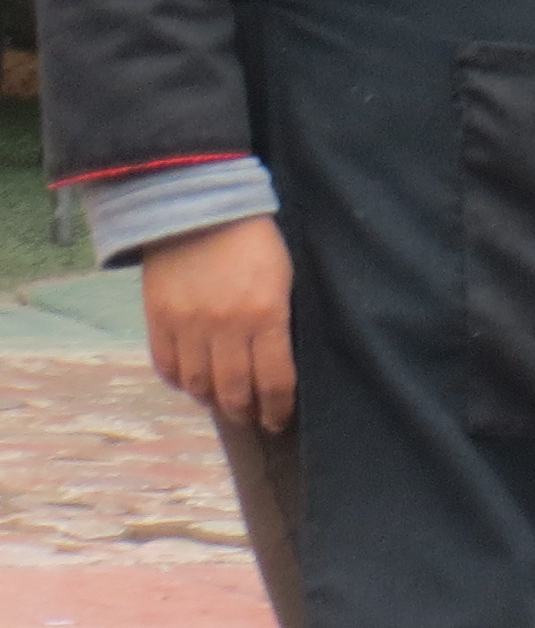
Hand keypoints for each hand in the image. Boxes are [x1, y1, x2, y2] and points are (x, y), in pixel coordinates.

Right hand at [142, 216, 294, 431]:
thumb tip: (280, 360)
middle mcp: (226, 327)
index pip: (275, 380)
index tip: (279, 419)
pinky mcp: (158, 319)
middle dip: (246, 412)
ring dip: (212, 400)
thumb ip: (280, 320)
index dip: (278, 407)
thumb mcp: (284, 277)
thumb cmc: (254, 240)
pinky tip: (192, 383)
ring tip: (223, 403)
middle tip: (252, 419)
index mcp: (266, 315)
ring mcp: (188, 325)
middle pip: (234, 390)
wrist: (200, 208)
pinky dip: (179, 381)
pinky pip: (167, 366)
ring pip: (198, 385)